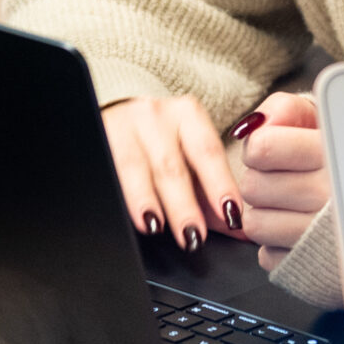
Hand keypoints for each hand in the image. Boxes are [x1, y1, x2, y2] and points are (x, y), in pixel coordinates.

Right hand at [102, 96, 241, 249]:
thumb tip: (247, 232)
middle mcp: (155, 116)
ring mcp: (122, 125)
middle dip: (183, 204)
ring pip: (133, 165)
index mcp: (188, 116)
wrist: (118, 107)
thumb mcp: (192, 158)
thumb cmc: (163, 140)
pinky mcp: (96, 136)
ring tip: (155, 225)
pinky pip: (106, 167)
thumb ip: (217, 196)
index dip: (220, 184)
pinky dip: (118, 195)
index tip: (231, 214)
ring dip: (145, 199)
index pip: (207, 151)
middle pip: (170, 164)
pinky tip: (125, 214)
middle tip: (194, 236)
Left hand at [232, 93, 325, 252]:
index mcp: (333, 154)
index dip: (260, 146)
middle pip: (252, 187)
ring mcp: (321, 237)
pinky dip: (277, 244)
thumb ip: (289, 110)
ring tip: (292, 204)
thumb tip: (257, 122)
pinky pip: (267, 256)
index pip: (262, 148)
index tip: (272, 150)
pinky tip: (299, 229)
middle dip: (261, 180)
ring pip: (254, 224)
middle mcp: (330, 198)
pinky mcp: (313, 269)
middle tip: (285, 179)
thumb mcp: (328, 120)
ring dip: (266, 213)